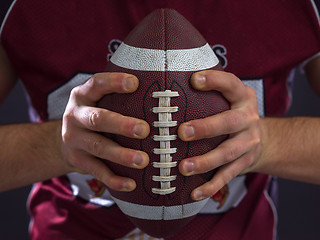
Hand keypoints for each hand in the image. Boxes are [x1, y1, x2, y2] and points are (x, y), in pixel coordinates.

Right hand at [61, 73, 149, 191]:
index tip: (135, 83)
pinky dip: (114, 180)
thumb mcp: (97, 100)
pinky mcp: (77, 161)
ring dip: (121, 155)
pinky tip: (132, 184)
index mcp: (82, 95)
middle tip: (144, 130)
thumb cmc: (93, 115)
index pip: (96, 84)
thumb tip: (158, 93)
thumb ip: (117, 96)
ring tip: (143, 160)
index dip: (114, 82)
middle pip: (97, 119)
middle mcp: (75, 116)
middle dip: (121, 124)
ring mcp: (74, 140)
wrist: (62, 140)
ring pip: (98, 147)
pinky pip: (97, 171)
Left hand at [178, 70, 260, 200]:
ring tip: (183, 167)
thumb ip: (209, 94)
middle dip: (206, 128)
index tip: (194, 80)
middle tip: (182, 132)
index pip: (231, 84)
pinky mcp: (245, 163)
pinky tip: (194, 193)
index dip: (215, 81)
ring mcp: (249, 143)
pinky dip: (211, 186)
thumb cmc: (233, 114)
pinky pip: (227, 176)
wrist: (264, 140)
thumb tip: (167, 86)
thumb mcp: (229, 99)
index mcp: (243, 97)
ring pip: (227, 153)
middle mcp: (249, 119)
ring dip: (205, 161)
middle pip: (230, 122)